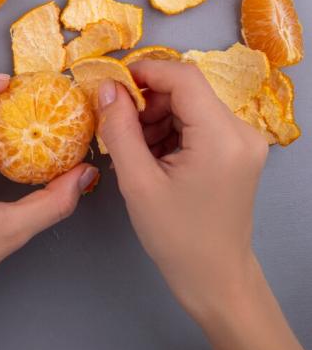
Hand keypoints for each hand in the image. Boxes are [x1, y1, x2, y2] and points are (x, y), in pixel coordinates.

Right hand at [97, 60, 265, 309]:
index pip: (184, 77)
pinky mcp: (237, 151)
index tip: (110, 84)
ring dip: (155, 119)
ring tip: (134, 151)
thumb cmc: (175, 236)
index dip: (144, 72)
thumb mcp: (137, 181)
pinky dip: (170, 132)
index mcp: (222, 137)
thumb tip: (106, 88)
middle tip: (116, 129)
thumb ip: (119, 129)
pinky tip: (152, 158)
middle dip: (146, 103)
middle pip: (186, 92)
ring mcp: (243, 141)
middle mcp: (241, 131)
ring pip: (189, 107)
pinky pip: (198, 125)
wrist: (213, 276)